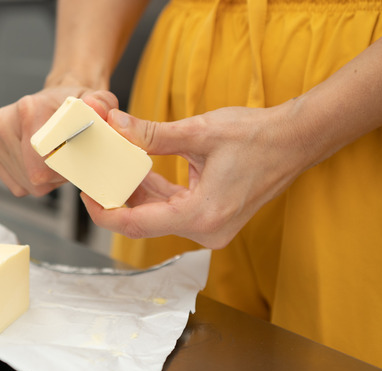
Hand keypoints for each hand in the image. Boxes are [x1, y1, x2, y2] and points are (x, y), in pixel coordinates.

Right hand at [0, 88, 119, 196]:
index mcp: (28, 109)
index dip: (61, 171)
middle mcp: (4, 121)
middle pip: (31, 175)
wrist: (54, 98)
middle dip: (53, 176)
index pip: (41, 163)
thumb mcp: (98, 100)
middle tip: (65, 158)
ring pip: (23, 182)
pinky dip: (30, 179)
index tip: (72, 160)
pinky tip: (38, 161)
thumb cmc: (75, 105)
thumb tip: (95, 108)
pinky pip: (15, 183)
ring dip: (43, 178)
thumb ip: (102, 104)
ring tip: (53, 157)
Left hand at [82, 103, 312, 248]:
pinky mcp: (211, 219)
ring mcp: (210, 228)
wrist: (296, 140)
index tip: (86, 195)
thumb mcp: (198, 131)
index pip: (136, 226)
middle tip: (93, 176)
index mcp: (202, 216)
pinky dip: (154, 193)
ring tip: (112, 167)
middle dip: (116, 199)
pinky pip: (172, 211)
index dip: (104, 213)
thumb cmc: (257, 136)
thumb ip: (152, 134)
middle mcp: (206, 231)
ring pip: (156, 217)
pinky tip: (138, 172)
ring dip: (134, 194)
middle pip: (143, 223)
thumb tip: (115, 127)